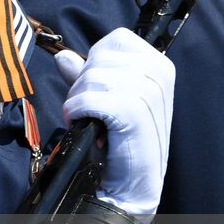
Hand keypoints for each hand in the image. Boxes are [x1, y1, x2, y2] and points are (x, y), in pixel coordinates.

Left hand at [56, 28, 174, 216]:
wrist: (132, 184)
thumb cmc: (122, 140)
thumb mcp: (106, 99)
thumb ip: (86, 74)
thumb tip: (63, 56)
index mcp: (159, 65)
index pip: (116, 38)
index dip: (96, 59)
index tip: (98, 85)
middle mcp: (159, 73)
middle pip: (99, 56)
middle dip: (83, 82)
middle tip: (92, 109)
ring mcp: (148, 91)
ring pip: (90, 76)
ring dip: (79, 99)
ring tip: (91, 120)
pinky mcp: (132, 110)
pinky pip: (86, 98)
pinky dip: (76, 112)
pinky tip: (85, 125)